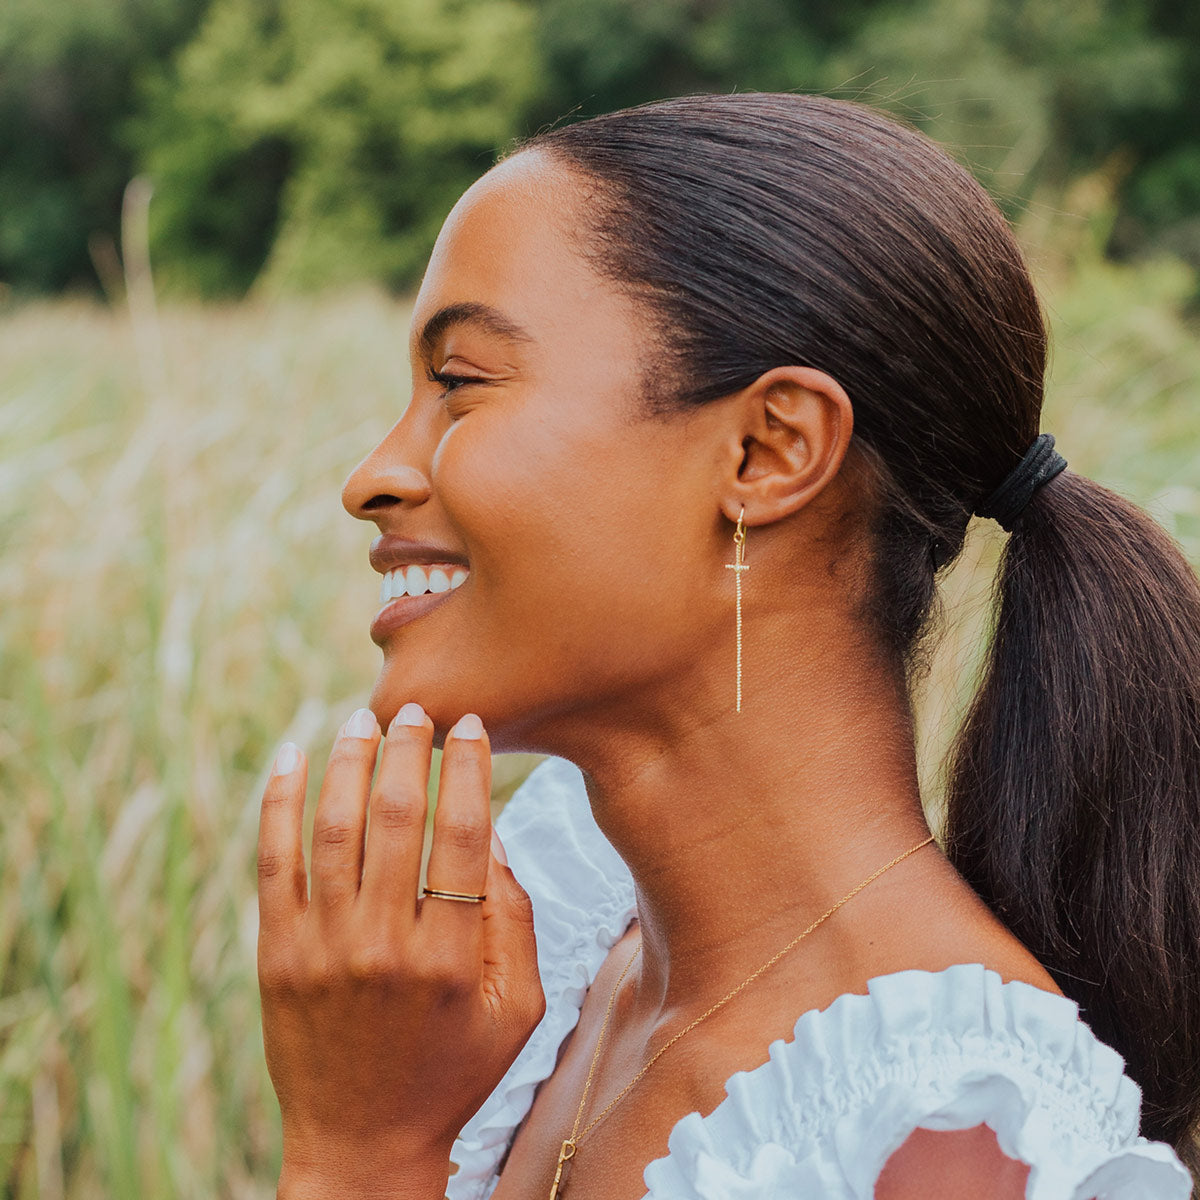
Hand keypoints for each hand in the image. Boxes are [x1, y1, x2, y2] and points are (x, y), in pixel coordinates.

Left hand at [256, 705, 545, 1195]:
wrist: (362, 1144)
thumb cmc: (454, 1071)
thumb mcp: (516, 1006)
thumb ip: (513, 918)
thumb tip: (486, 830)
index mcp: (450, 957)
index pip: (460, 833)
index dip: (467, 767)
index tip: (472, 724)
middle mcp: (384, 945)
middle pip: (394, 816)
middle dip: (407, 748)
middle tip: (415, 708)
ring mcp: (321, 949)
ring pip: (331, 826)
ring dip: (347, 760)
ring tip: (361, 719)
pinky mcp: (276, 956)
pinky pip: (273, 860)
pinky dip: (279, 801)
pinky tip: (293, 756)